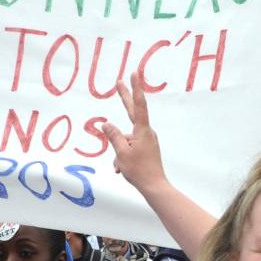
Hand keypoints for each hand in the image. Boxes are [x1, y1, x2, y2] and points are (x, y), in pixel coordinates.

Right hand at [101, 72, 167, 193]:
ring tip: (121, 167)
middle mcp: (146, 132)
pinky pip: (129, 148)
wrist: (154, 186)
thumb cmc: (138, 170)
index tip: (133, 74)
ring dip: (118, 152)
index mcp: (142, 130)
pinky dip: (122, 157)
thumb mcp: (121, 152)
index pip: (137, 105)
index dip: (134, 89)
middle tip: (119, 82)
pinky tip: (121, 170)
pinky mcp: (145, 148)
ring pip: (125, 139)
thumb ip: (113, 136)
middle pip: (132, 112)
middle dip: (124, 98)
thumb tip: (106, 123)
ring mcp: (146, 140)